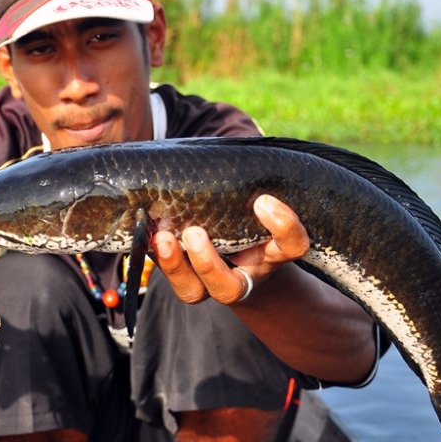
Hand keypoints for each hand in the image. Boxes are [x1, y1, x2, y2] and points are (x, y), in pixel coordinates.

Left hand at [151, 194, 309, 304]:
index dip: (283, 227)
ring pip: (194, 292)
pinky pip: (170, 279)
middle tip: (196, 233)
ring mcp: (211, 281)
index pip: (292, 245)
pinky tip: (148, 232)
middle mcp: (243, 273)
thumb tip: (236, 150)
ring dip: (175, 266)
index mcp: (272, 251)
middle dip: (208, 264)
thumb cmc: (251, 214)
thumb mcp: (260, 201)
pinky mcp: (185, 279)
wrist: (239, 250)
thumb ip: (254, 184)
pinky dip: (157, 257)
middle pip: (231, 289)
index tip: (264, 201)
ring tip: (163, 237)